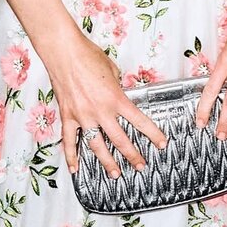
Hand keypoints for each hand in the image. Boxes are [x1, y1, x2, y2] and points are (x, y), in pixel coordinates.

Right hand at [46, 35, 167, 177]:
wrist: (65, 53)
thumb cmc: (89, 56)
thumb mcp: (113, 70)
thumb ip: (117, 88)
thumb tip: (118, 96)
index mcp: (116, 98)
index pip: (139, 121)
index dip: (153, 134)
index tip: (161, 143)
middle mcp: (100, 111)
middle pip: (120, 140)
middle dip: (132, 155)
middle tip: (141, 165)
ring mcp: (82, 116)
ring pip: (97, 146)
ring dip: (107, 162)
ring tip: (115, 173)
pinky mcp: (67, 116)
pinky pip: (69, 141)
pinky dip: (71, 156)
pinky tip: (75, 168)